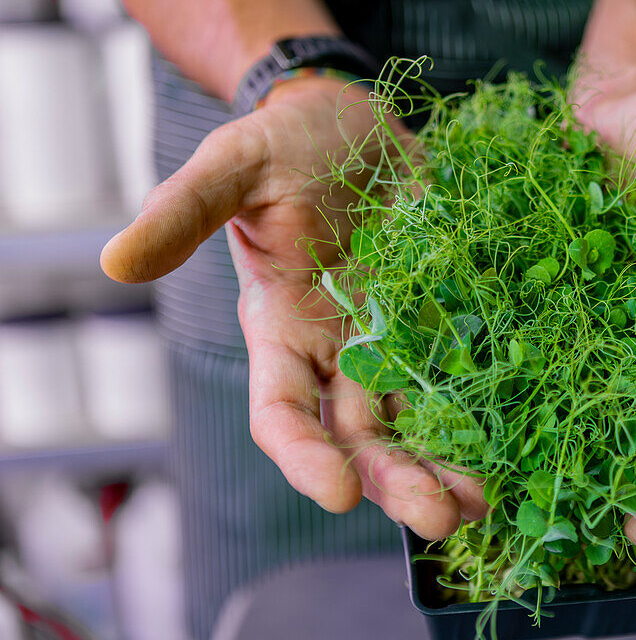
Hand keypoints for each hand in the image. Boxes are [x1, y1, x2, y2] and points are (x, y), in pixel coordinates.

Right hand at [101, 76, 486, 538]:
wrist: (352, 121)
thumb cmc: (283, 143)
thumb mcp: (233, 165)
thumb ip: (182, 213)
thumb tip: (116, 262)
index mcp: (281, 328)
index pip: (282, 412)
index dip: (304, 457)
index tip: (338, 493)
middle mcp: (337, 349)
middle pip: (360, 436)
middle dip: (396, 479)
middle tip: (440, 517)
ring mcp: (394, 337)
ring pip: (415, 420)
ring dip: (446, 465)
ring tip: (481, 503)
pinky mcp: (442, 315)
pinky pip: (464, 373)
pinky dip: (486, 410)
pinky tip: (516, 440)